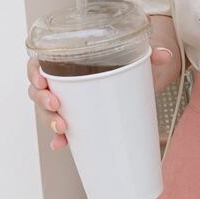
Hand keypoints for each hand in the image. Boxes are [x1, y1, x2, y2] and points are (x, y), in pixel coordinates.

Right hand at [25, 14, 181, 150]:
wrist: (134, 77)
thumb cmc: (124, 62)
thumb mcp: (135, 56)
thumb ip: (148, 53)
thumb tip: (166, 55)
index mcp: (65, 60)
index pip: (38, 63)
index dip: (33, 72)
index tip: (41, 80)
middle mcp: (60, 81)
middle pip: (37, 91)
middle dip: (42, 101)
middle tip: (57, 107)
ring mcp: (65, 101)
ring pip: (45, 111)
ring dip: (48, 121)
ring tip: (62, 128)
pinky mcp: (75, 118)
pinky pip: (59, 130)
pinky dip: (58, 139)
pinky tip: (60, 145)